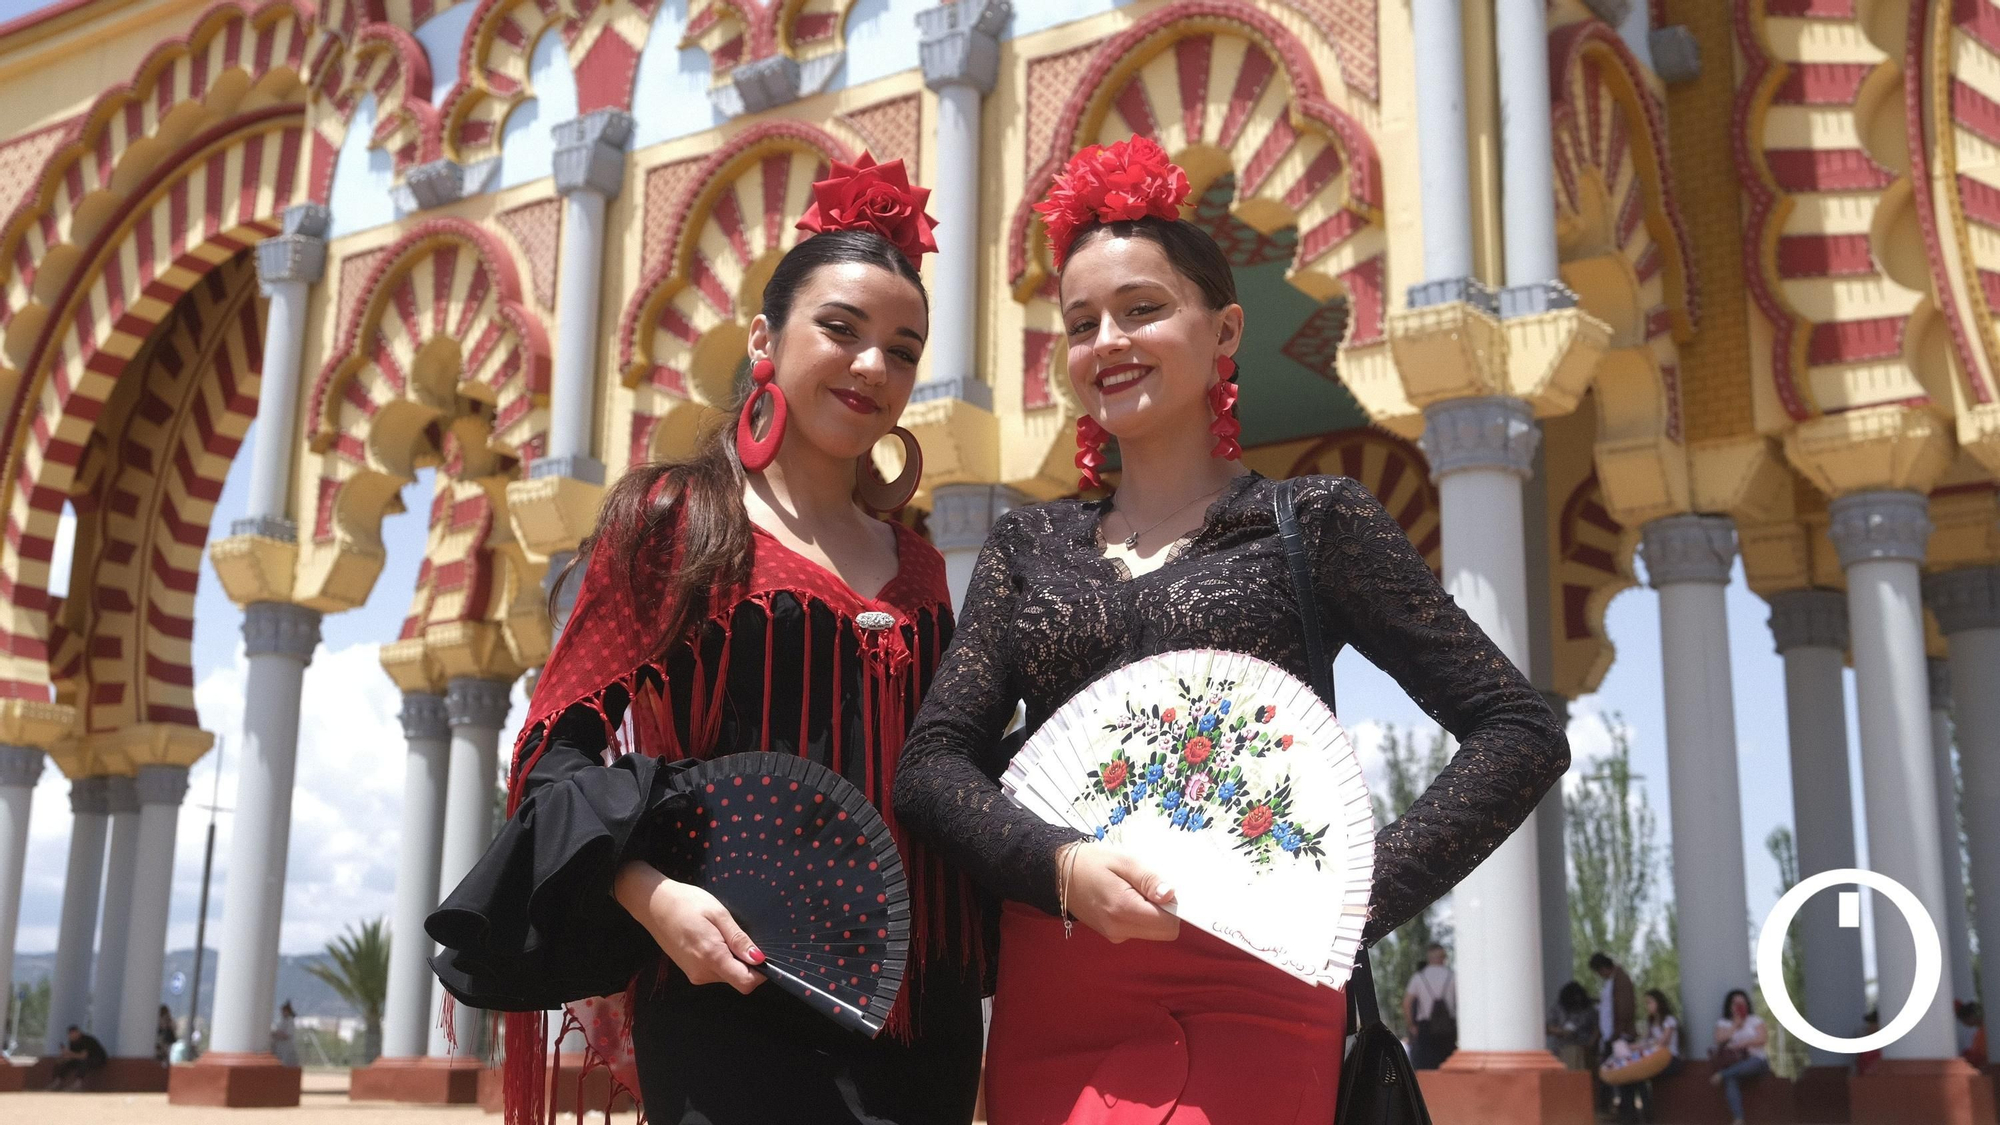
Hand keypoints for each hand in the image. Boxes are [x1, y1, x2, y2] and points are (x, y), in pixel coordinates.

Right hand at [615, 861, 764, 992]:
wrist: (654, 904)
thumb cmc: (687, 903)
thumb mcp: (718, 914)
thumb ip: (738, 939)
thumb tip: (759, 959)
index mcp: (712, 957)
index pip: (745, 983)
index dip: (760, 973)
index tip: (763, 955)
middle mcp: (702, 973)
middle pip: (737, 979)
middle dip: (745, 963)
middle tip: (737, 935)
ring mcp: (694, 974)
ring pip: (726, 976)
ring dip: (732, 960)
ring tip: (720, 934)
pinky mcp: (689, 971)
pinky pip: (714, 971)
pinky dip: (720, 959)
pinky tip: (711, 939)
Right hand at [1064, 843, 1178, 942]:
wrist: (1060, 873)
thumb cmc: (1091, 862)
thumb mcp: (1123, 861)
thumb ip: (1148, 879)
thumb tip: (1170, 894)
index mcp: (1123, 910)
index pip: (1168, 925)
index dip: (1174, 907)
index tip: (1163, 888)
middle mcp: (1119, 929)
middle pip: (1163, 933)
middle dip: (1165, 912)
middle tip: (1150, 887)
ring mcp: (1115, 935)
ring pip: (1153, 932)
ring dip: (1153, 914)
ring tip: (1135, 890)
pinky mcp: (1112, 935)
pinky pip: (1139, 930)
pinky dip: (1141, 916)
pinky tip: (1127, 897)